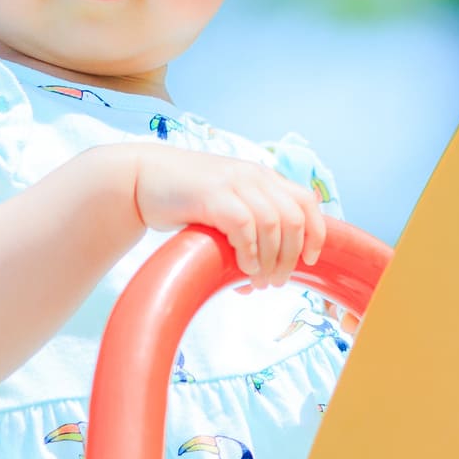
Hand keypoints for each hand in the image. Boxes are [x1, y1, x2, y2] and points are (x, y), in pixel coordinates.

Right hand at [130, 150, 326, 286]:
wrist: (142, 179)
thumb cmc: (183, 198)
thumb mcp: (226, 204)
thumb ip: (247, 227)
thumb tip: (261, 273)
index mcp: (262, 177)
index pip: (306, 201)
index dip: (316, 233)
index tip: (311, 260)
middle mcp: (254, 176)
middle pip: (294, 218)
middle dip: (291, 256)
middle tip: (277, 281)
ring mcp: (234, 183)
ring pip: (273, 224)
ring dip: (271, 259)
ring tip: (258, 281)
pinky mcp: (213, 195)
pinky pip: (244, 226)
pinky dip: (249, 252)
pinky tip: (242, 268)